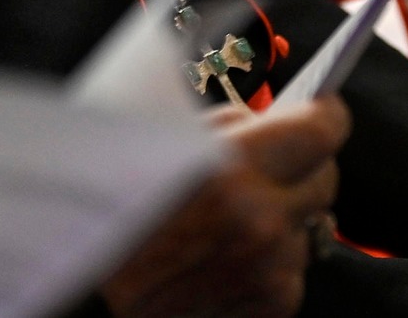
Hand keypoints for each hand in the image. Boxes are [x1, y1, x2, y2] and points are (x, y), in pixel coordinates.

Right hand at [101, 97, 349, 317]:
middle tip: (271, 164)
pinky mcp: (266, 307)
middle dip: (303, 167)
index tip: (320, 110)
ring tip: (232, 221)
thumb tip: (276, 119)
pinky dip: (270, 263)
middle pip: (325, 180)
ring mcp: (267, 270)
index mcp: (233, 167)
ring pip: (308, 229)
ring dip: (282, 219)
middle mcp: (261, 221)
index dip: (324, 114)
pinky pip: (291, 273)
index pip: (322, 130)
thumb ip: (229, 129)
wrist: (82, 289)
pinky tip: (227, 258)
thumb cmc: (111, 204)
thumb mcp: (162, 139)